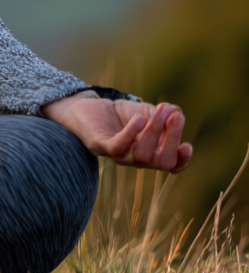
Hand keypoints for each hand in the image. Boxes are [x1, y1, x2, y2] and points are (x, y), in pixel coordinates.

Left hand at [41, 91, 191, 172]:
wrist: (86, 108)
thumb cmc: (118, 114)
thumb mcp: (145, 111)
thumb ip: (164, 113)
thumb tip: (177, 112)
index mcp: (150, 152)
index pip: (170, 165)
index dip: (182, 160)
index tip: (187, 145)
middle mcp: (136, 158)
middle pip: (161, 161)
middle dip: (171, 139)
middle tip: (175, 116)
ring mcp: (119, 155)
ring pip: (142, 155)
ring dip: (154, 131)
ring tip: (158, 111)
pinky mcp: (101, 146)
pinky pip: (118, 147)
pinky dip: (131, 134)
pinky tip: (139, 119)